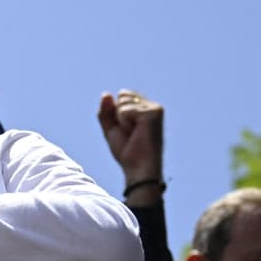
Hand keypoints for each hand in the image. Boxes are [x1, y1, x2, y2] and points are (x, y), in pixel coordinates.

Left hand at [97, 89, 164, 203]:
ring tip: (134, 133)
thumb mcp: (111, 127)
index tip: (126, 129)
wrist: (137, 167)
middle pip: (123, 94)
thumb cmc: (127, 150)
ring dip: (121, 120)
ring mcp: (155, 109)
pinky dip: (125, 123)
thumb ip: (106, 110)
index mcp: (145, 108)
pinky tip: (137, 133)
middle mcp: (153, 106)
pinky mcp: (154, 113)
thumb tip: (106, 94)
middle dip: (118, 114)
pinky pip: (125, 110)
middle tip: (129, 132)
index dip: (116, 113)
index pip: (122, 95)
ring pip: (123, 101)